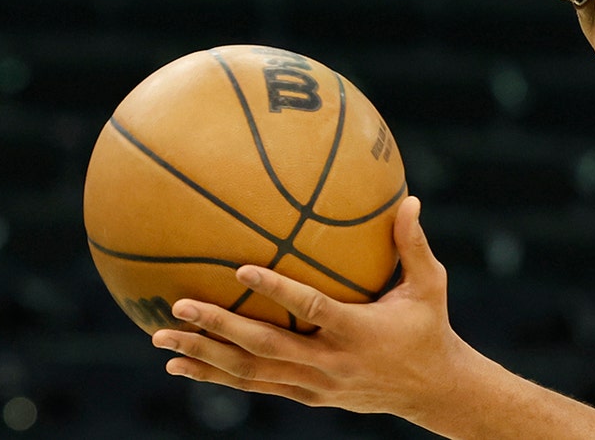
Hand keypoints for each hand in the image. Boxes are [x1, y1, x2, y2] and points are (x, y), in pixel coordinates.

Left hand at [151, 196, 468, 418]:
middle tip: (179, 306)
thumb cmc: (429, 326)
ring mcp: (315, 385)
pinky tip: (182, 363)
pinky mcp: (308, 397)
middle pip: (265, 347)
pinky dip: (216, 376)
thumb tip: (410, 199)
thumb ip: (413, 245)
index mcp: (358, 332)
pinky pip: (255, 385)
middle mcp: (331, 363)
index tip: (242, 268)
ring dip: (204, 356)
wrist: (433, 391)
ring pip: (250, 373)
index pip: (311, 310)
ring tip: (161, 338)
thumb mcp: (430, 286)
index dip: (277, 291)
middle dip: (219, 328)